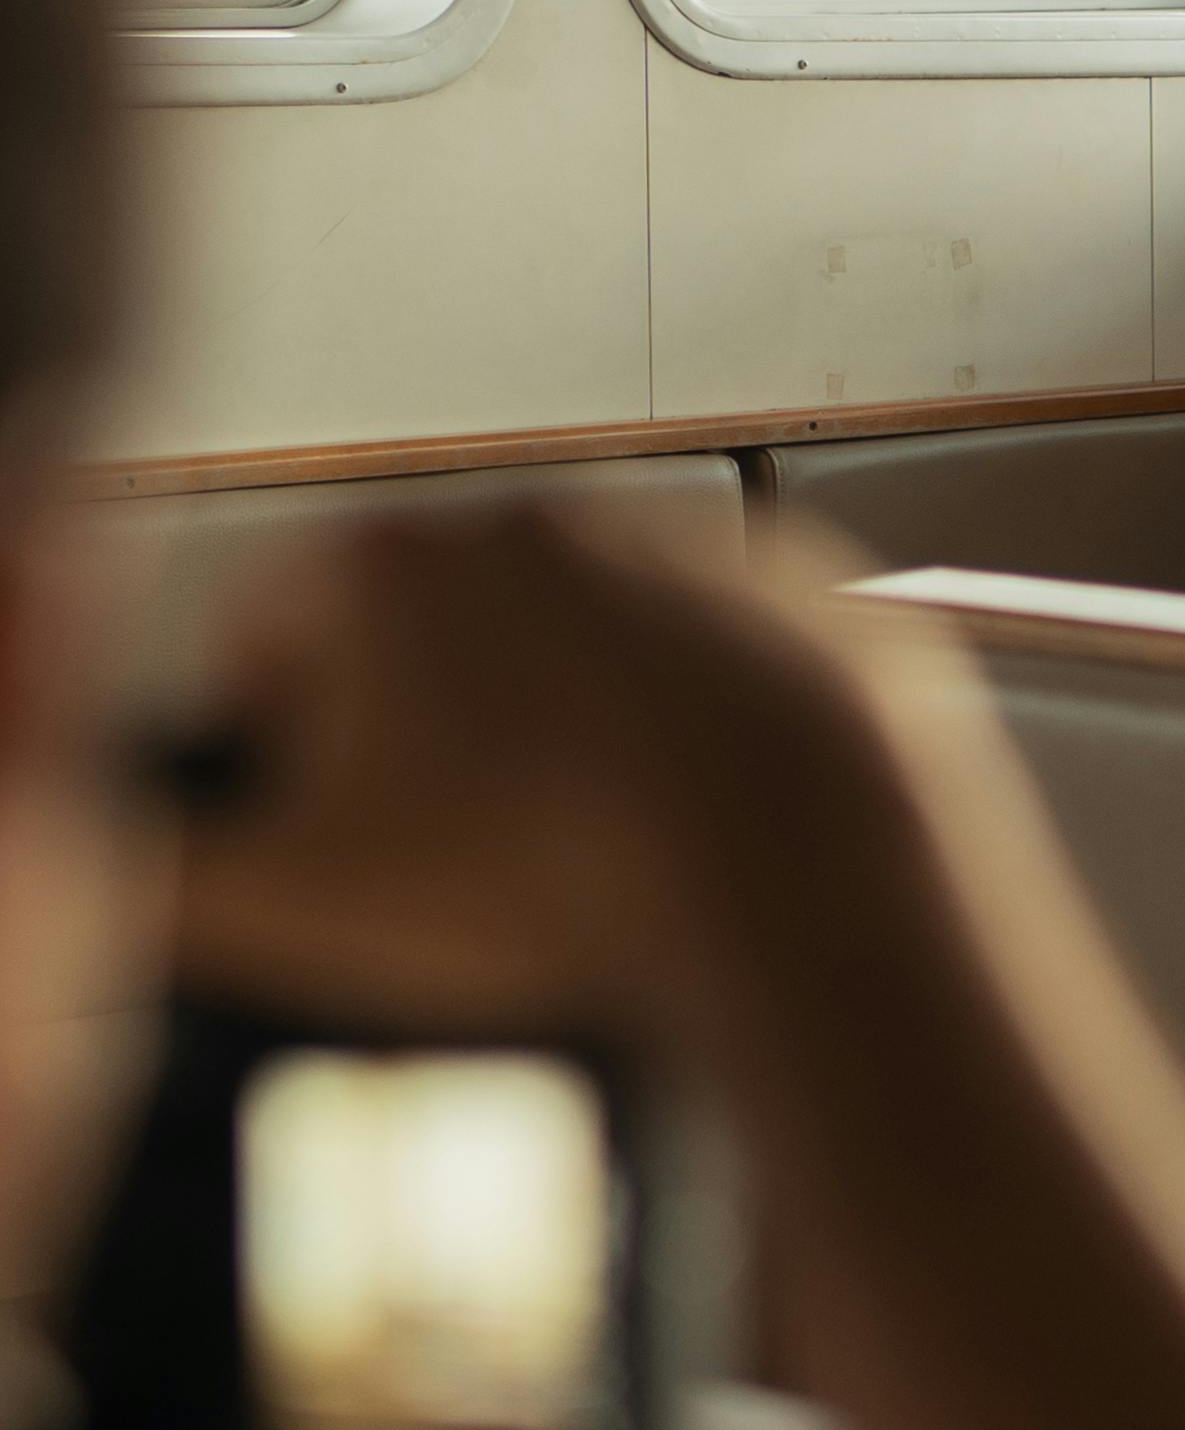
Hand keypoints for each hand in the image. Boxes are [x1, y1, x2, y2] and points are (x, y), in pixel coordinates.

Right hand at [169, 507, 945, 1041]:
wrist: (796, 862)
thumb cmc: (559, 873)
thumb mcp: (298, 905)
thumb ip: (177, 874)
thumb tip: (143, 862)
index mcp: (383, 569)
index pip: (263, 630)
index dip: (261, 734)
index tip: (293, 808)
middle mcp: (524, 524)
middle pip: (418, 623)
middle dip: (409, 726)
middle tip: (435, 849)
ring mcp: (666, 541)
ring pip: (563, 636)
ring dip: (548, 717)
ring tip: (567, 843)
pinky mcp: (782, 584)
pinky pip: (697, 654)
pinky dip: (682, 719)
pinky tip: (677, 813)